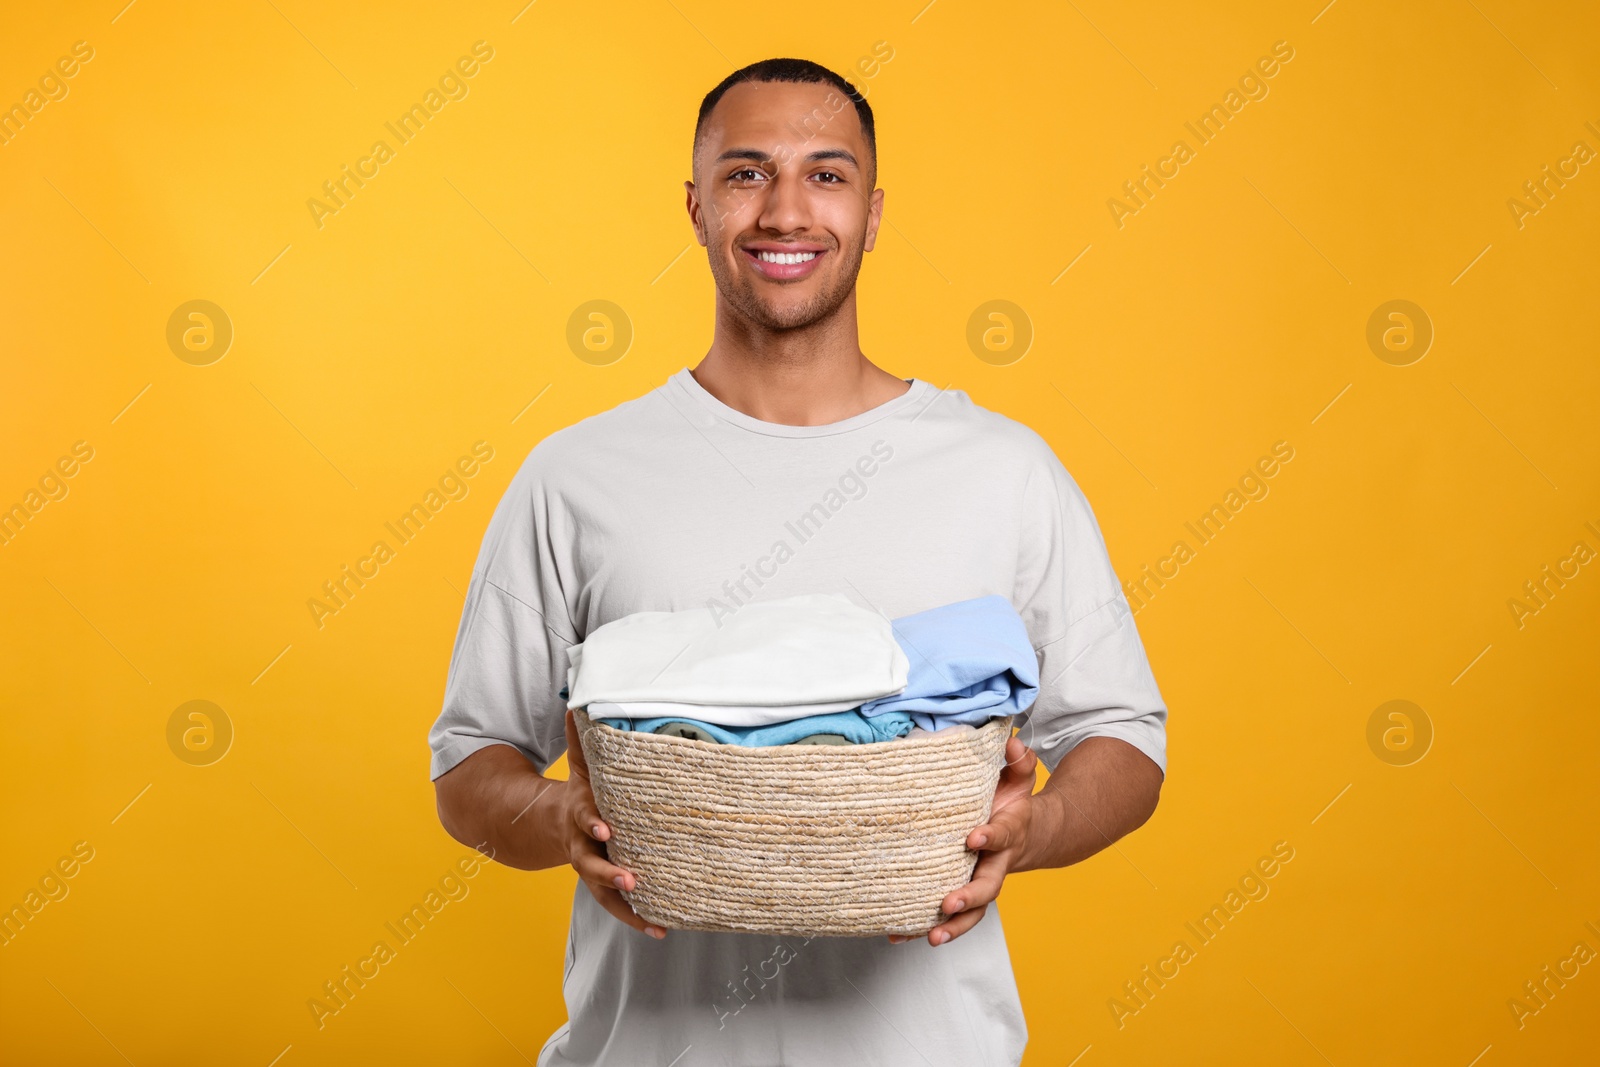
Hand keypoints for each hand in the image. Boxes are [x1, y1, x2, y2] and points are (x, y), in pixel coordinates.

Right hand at [563, 709, 665, 939]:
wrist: (555, 824)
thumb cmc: (581, 789)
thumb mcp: (581, 762)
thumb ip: (582, 734)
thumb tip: (581, 696)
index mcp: (580, 814)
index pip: (584, 819)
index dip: (593, 823)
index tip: (606, 828)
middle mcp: (583, 847)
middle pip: (591, 865)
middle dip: (611, 872)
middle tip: (633, 879)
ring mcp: (593, 870)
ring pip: (604, 893)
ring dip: (627, 907)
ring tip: (652, 918)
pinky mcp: (605, 886)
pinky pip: (620, 907)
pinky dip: (638, 919)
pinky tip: (662, 929)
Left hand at [891, 734, 1039, 946]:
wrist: (1027, 834)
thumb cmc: (1012, 803)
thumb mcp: (1018, 777)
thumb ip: (1018, 760)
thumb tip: (1012, 742)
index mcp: (1008, 833)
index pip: (1001, 835)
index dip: (990, 837)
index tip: (973, 836)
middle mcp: (995, 864)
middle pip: (988, 887)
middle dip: (968, 897)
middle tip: (949, 903)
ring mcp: (979, 882)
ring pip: (971, 913)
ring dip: (952, 927)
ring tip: (932, 937)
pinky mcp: (962, 895)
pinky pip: (947, 918)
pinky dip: (924, 928)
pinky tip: (898, 935)